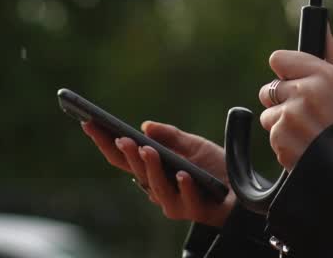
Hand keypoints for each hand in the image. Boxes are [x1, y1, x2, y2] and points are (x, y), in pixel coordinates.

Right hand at [82, 120, 235, 227]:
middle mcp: (157, 188)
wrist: (244, 190)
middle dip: (127, 154)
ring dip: (150, 168)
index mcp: (153, 169)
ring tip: (148, 151)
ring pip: (156, 187)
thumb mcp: (193, 145)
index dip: (104, 140)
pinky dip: (183, 186)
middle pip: (135, 171)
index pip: (123, 155)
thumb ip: (171, 136)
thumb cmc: (214, 168)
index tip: (88, 122)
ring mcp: (174, 201)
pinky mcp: (194, 210)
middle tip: (121, 138)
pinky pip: (186, 199)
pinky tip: (181, 174)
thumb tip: (145, 126)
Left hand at [258, 26, 332, 169]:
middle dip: (281, 102)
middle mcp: (304, 92)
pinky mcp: (281, 140)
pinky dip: (284, 143)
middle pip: (268, 89)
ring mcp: (290, 117)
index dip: (285, 74)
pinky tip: (304, 146)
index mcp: (322, 74)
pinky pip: (272, 136)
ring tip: (307, 132)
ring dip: (282, 124)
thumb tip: (323, 26)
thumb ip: (329, 52)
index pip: (277, 60)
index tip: (294, 83)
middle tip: (304, 113)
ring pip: (268, 115)